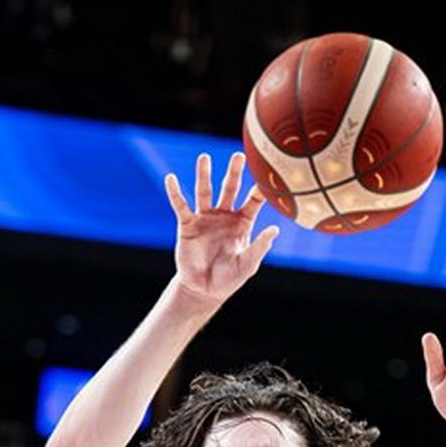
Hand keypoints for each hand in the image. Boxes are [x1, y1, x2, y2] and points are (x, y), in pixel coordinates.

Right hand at [166, 152, 279, 306]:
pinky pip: (181, 206)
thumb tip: (275, 229)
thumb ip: (260, 247)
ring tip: (204, 158)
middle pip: (229, 188)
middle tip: (239, 155)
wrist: (203, 290)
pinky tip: (170, 179)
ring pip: (205, 191)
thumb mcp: (248, 265)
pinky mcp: (187, 225)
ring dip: (204, 175)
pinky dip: (175, 193)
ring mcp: (205, 218)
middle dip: (234, 172)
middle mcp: (224, 215)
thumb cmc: (229, 279)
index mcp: (242, 222)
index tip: (268, 176)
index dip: (260, 190)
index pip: (253, 201)